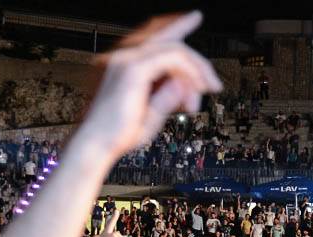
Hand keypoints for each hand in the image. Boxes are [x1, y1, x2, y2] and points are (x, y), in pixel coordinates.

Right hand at [77, 12, 221, 160]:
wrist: (98, 145)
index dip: (177, 24)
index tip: (195, 16)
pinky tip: (192, 96)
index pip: (155, 35)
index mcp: (124, 62)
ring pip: (175, 49)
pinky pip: (172, 59)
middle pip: (170, 39)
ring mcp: (125, 59)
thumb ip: (170, 94)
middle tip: (215, 84)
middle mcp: (123, 56)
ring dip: (196, 73)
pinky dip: (188, 76)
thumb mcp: (154, 111)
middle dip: (197, 61)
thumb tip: (186, 83)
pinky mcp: (133, 69)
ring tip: (201, 98)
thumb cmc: (121, 133)